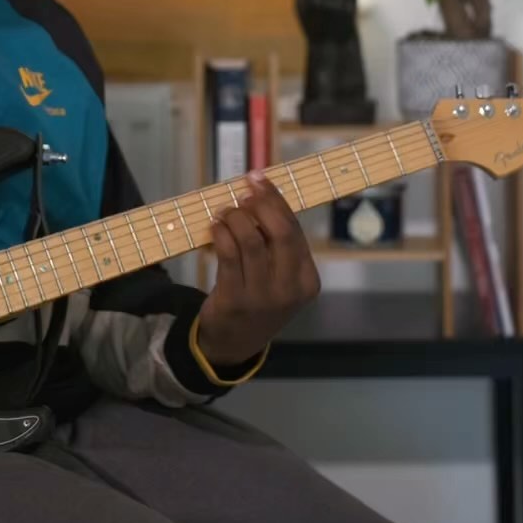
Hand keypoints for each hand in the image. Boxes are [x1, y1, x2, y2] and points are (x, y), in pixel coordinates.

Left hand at [197, 173, 320, 365]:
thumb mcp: (281, 278)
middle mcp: (289, 289)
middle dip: (261, 203)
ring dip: (235, 217)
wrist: (235, 343)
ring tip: (225, 211)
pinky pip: (228, 254)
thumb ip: (277, 244)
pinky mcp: (234, 299)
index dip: (276, 200)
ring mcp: (262, 296)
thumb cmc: (260, 298)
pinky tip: (215, 226)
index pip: (294, 230)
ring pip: (250, 240)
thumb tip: (260, 193)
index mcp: (307, 280)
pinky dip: (221, 233)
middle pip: (280, 232)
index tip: (260, 179)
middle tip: (245, 190)